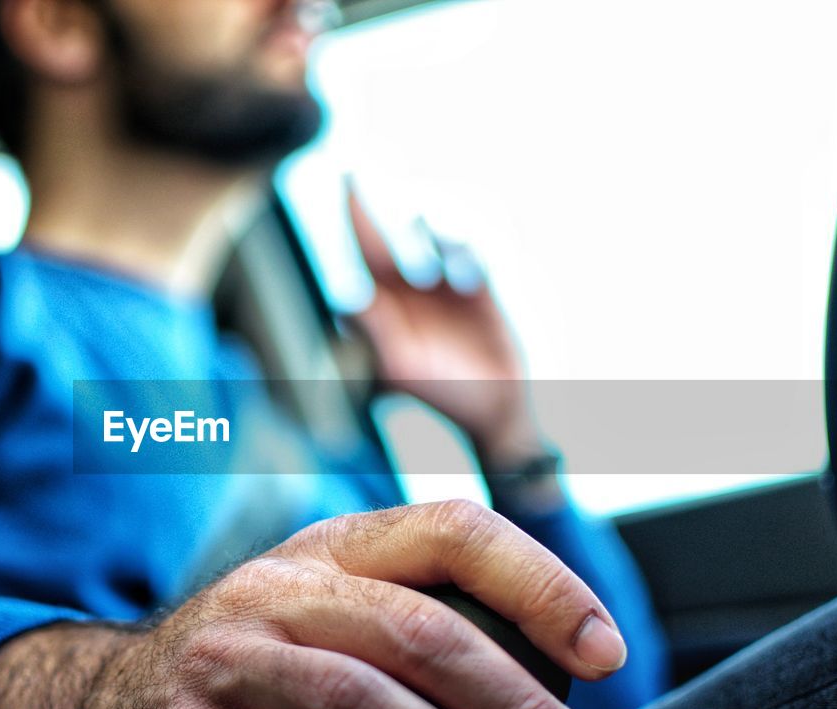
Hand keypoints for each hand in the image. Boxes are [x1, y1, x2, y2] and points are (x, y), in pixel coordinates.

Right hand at [0, 500, 625, 708]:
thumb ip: (415, 635)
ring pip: (360, 702)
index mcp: (331, 551)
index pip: (452, 533)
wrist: (106, 707)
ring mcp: (226, 660)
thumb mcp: (329, 622)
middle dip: (517, 707)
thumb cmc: (254, 669)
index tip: (605, 655)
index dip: (541, 584)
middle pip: (420, 630)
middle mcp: (278, 590)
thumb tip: (550, 704)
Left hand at [347, 186, 542, 466]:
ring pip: (438, 228)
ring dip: (440, 233)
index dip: (356, 207)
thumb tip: (346, 295)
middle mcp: (410, 283)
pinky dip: (469, 251)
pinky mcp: (480, 284)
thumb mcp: (399, 366)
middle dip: (403, 215)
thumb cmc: (437, 393)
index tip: (347, 172)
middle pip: (401, 226)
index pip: (365, 243)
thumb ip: (373, 330)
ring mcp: (446, 280)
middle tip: (416, 234)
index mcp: (382, 298)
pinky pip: (473, 247)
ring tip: (443, 269)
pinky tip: (469, 282)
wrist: (490, 409)